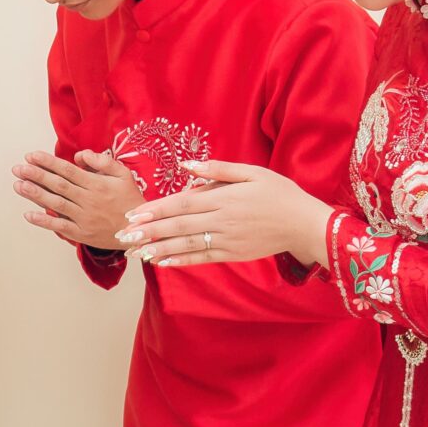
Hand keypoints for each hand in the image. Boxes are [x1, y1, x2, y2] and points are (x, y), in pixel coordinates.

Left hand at [13, 149, 145, 250]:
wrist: (139, 230)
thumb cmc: (129, 199)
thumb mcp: (123, 174)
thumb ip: (102, 161)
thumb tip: (78, 156)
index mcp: (96, 184)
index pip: (67, 170)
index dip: (48, 162)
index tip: (31, 156)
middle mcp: (88, 200)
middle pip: (58, 185)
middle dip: (36, 175)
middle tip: (18, 168)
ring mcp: (83, 218)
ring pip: (56, 204)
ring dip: (35, 194)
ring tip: (18, 185)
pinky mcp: (81, 233)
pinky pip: (59, 226)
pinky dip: (43, 221)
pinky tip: (28, 214)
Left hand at [119, 159, 334, 267]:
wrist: (304, 224)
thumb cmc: (279, 193)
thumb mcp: (251, 172)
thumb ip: (217, 170)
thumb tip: (187, 165)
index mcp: (223, 198)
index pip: (181, 204)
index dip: (154, 210)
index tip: (132, 215)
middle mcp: (221, 221)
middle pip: (177, 226)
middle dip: (147, 232)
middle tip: (122, 237)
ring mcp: (226, 240)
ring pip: (186, 244)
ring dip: (157, 248)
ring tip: (134, 252)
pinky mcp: (232, 254)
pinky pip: (201, 258)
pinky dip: (180, 260)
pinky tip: (162, 261)